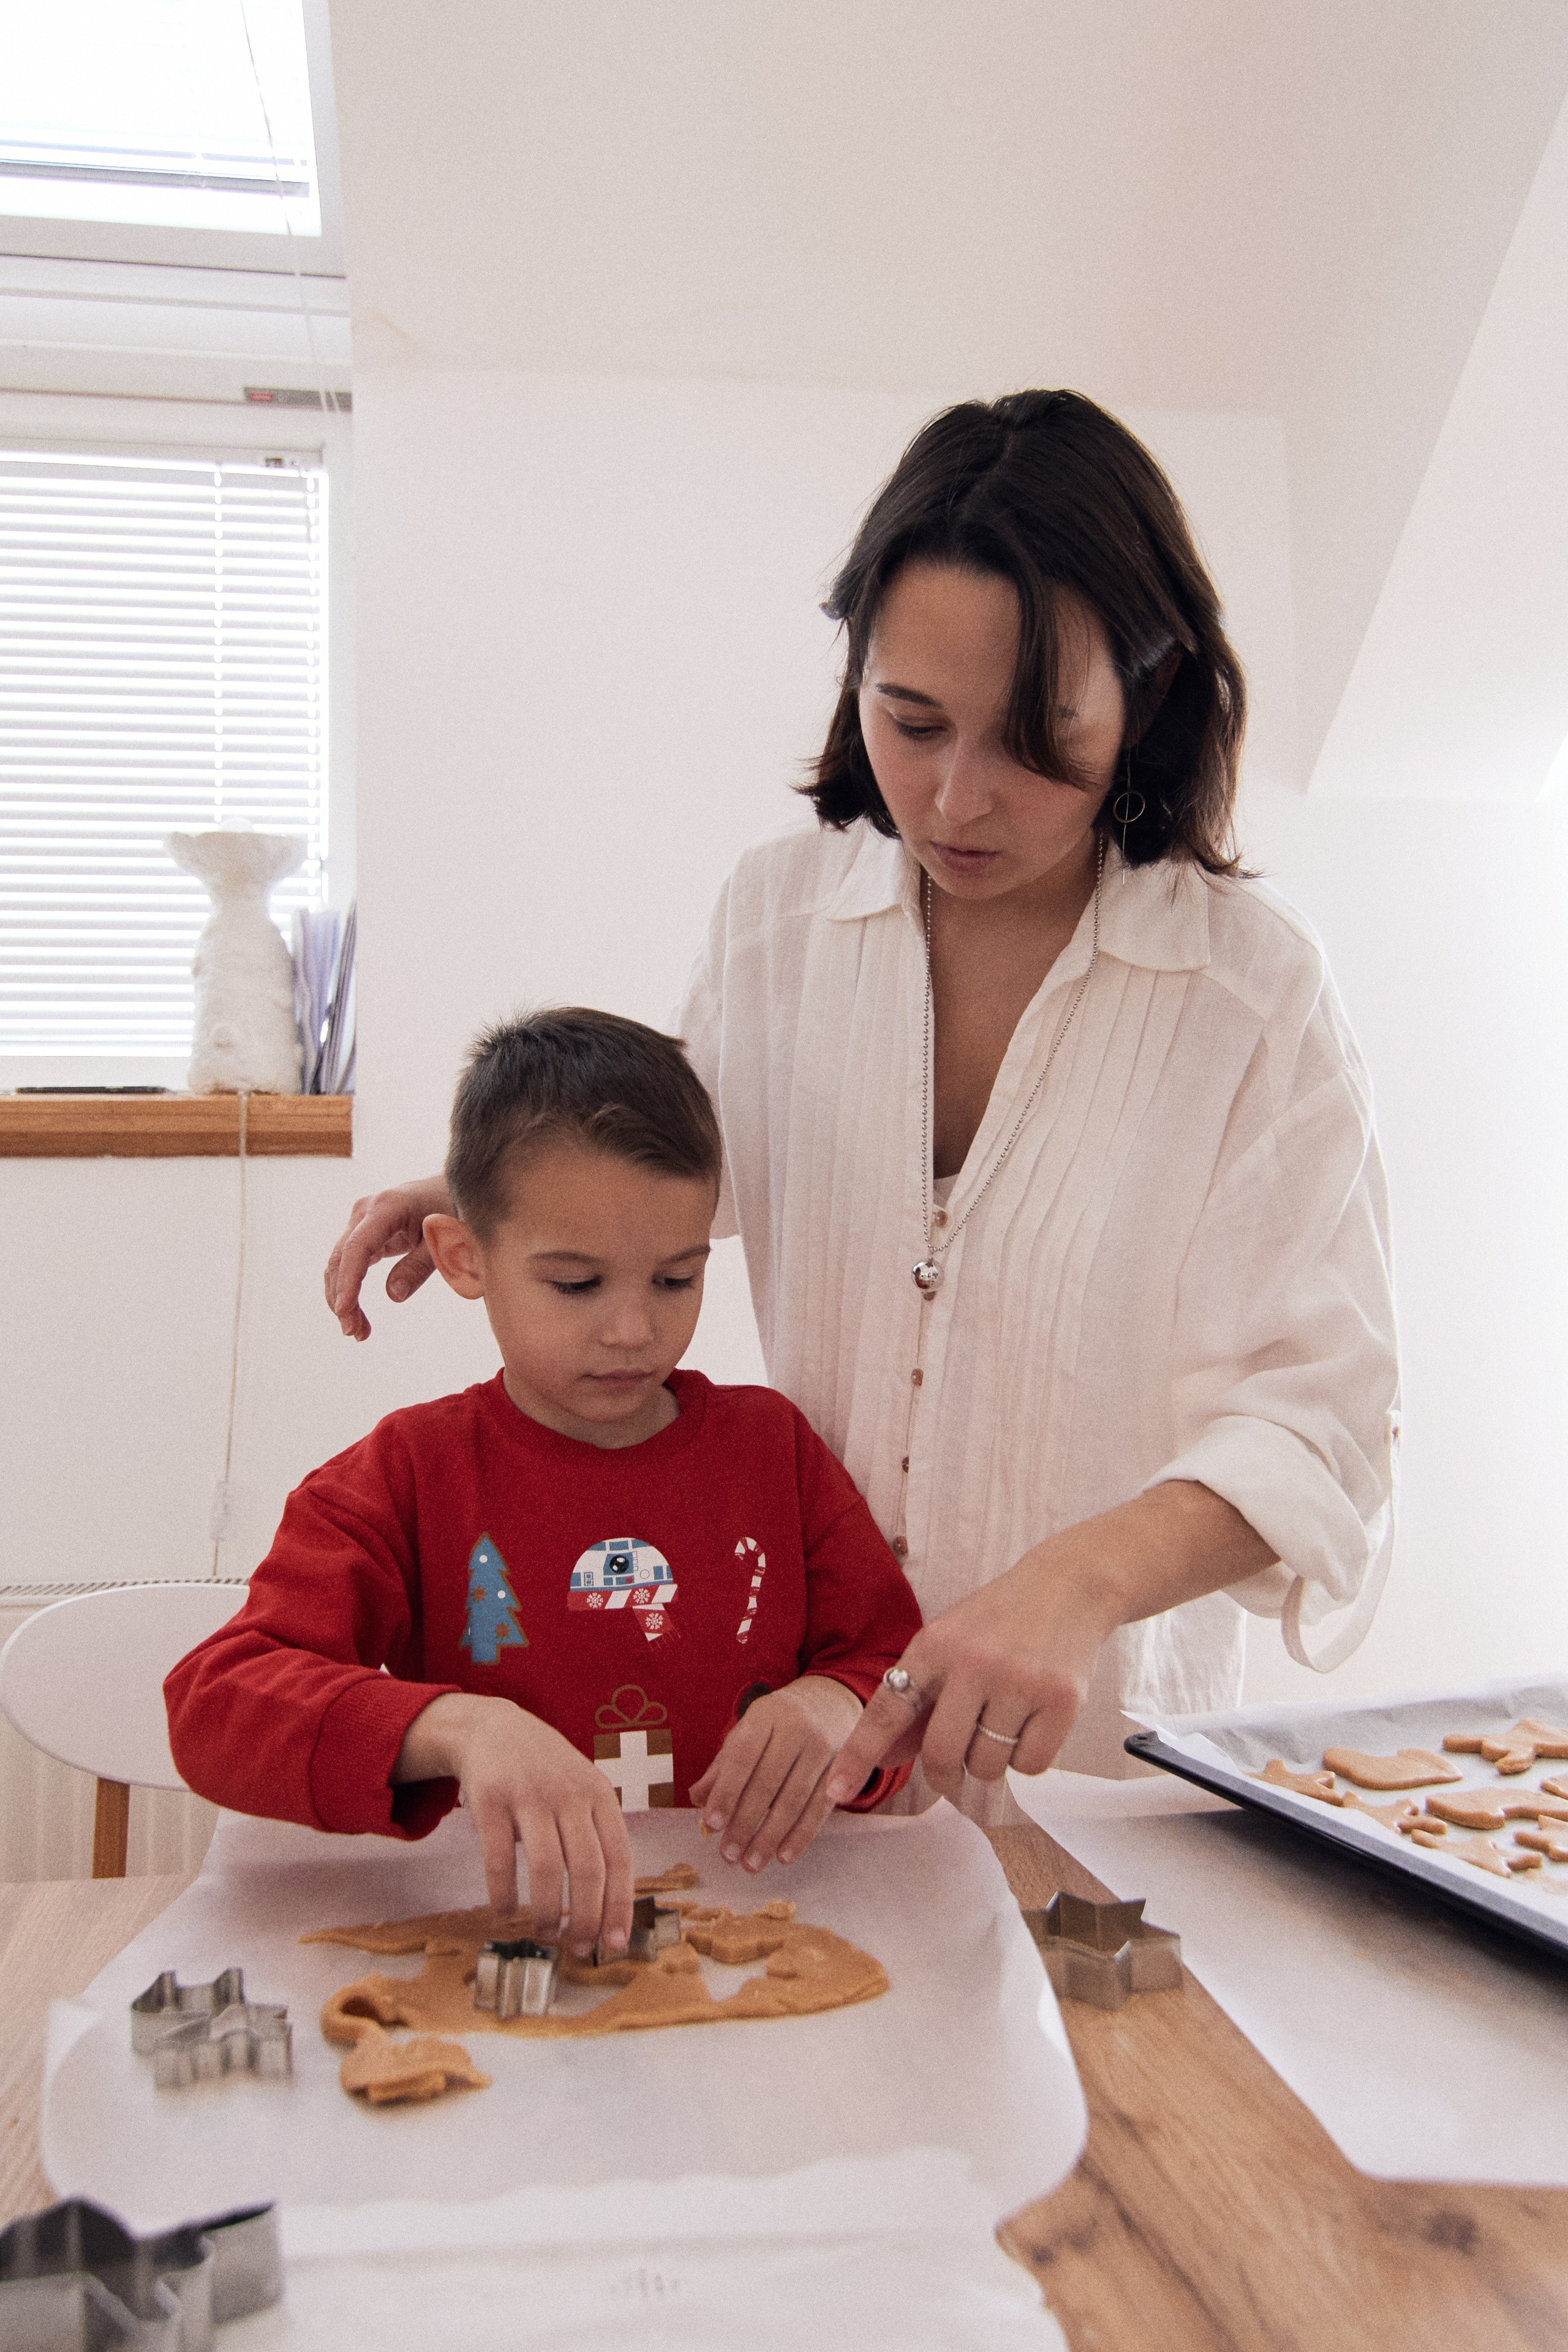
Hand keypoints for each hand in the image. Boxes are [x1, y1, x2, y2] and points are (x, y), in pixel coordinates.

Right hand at [324, 1175, 451, 1337]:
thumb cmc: (455, 1210)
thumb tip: (393, 1295)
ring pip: (339, 1263)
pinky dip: (349, 1288)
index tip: (344, 1311)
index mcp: (387, 1207)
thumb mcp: (446, 1241)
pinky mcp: (364, 1231)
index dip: (348, 1281)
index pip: (357, 1247)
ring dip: (342, 1297)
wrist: (453, 1187)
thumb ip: (421, 1266)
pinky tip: (356, 1315)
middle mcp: (366, 1210)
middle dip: (342, 1298)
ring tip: (359, 1332)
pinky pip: (348, 1262)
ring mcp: (362, 1220)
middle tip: (355, 1334)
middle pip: (341, 1258)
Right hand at [393, 1694, 633, 1954]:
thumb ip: (596, 1837)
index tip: (615, 1943)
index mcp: (600, 1795)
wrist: (493, 1729)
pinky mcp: (490, 1799)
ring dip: (547, 1912)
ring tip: (544, 1934)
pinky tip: (504, 1911)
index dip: (620, 1905)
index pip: (620, 1858)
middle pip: (587, 1869)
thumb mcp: (582, 1792)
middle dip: (585, 1918)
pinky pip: (500, 1858)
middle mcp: (569, 1794)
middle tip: (578, 1948)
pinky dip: (503, 1893)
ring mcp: (529, 1795)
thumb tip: (607, 1908)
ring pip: (547, 1868)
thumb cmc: (546, 1774)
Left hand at [688, 1675, 863, 1872]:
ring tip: (751, 1863)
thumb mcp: (748, 1733)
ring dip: (770, 1837)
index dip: (726, 1792)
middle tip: (728, 1855)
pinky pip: (820, 1807)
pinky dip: (801, 1835)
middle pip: (768, 1782)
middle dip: (745, 1823)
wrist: (829, 1703)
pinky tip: (783, 1856)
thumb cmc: (777, 1725)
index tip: (710, 1824)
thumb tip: (698, 1799)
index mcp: (766, 1714)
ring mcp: (823, 1747)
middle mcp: (797, 1727)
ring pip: (794, 1799)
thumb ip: (723, 1766)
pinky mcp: (842, 1768)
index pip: (742, 1756)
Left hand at [824, 1485, 1274, 1806]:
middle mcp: (973, 1662)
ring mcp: (1019, 1681)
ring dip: (989, 1761)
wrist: (1070, 1585)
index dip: (859, 1755)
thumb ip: (915, 1703)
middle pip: (941, 1754)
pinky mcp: (1062, 1701)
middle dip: (943, 1774)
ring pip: (987, 1765)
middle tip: (954, 1767)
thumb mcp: (947, 1646)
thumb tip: (882, 1759)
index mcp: (934, 1645)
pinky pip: (1030, 1765)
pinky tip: (1033, 1721)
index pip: (887, 1710)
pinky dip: (1027, 1757)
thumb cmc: (999, 1622)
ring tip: (1003, 1722)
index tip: (835, 1792)